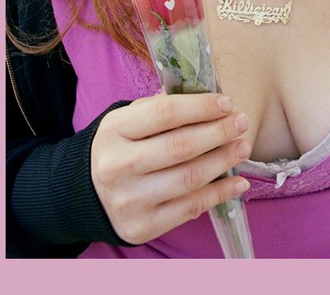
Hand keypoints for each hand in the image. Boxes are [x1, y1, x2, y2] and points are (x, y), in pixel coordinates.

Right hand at [91, 93, 250, 244]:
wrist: (86, 192)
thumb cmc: (119, 146)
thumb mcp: (128, 119)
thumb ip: (161, 108)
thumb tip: (207, 102)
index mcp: (115, 130)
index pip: (165, 113)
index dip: (201, 107)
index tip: (226, 103)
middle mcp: (118, 165)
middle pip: (181, 146)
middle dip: (219, 132)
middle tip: (241, 123)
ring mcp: (129, 199)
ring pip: (189, 178)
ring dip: (224, 161)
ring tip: (243, 147)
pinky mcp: (142, 226)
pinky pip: (190, 208)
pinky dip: (220, 194)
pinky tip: (238, 182)